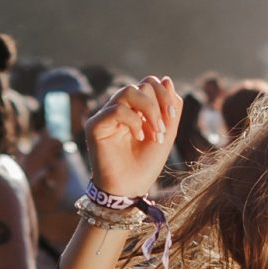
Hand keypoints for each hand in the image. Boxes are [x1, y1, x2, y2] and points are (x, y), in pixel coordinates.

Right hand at [84, 76, 179, 199]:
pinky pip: (116, 109)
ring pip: (128, 91)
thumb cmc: (145, 165)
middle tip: (162, 130)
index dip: (164, 94)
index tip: (172, 115)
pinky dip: (133, 121)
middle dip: (158, 105)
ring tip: (155, 133)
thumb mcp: (166, 134)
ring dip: (148, 110)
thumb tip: (167, 79)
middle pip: (141, 85)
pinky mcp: (95, 126)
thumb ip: (170, 109)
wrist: (129, 189)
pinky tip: (139, 137)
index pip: (149, 84)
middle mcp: (120, 108)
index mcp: (136, 109)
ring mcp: (106, 115)